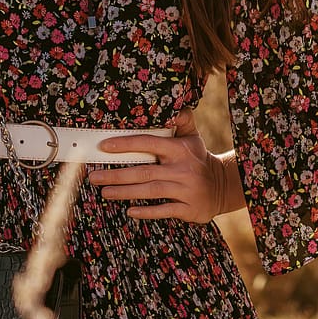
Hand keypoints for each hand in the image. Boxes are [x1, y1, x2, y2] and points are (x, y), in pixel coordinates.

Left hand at [87, 110, 241, 223]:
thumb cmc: (198, 159)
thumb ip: (182, 121)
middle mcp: (183, 169)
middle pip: (144, 172)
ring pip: (150, 191)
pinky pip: (164, 210)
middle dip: (117, 175)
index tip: (104, 146)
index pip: (149, 143)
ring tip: (104, 192)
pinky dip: (147, 212)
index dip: (126, 144)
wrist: (223, 185)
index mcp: (180, 150)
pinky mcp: (189, 209)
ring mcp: (186, 190)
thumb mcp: (193, 137)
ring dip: (125, 192)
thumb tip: (173, 106)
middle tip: (94, 177)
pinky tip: (129, 211)